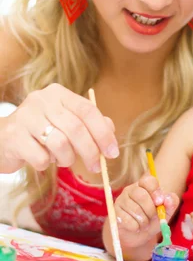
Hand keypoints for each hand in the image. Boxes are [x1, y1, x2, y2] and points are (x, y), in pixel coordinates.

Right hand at [0, 83, 118, 173]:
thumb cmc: (40, 131)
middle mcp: (41, 100)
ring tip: (63, 160)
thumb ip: (89, 124)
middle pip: (76, 128)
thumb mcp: (65, 123)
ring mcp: (25, 117)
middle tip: (96, 166)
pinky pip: (41, 157)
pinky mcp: (13, 136)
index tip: (113, 152)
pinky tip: (42, 159)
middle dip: (90, 151)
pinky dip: (47, 164)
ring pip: (59, 143)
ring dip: (67, 158)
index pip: (88, 110)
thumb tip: (111, 131)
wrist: (2, 138)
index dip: (103, 133)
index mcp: (59, 93)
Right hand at [115, 172, 178, 247]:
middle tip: (152, 217)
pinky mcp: (114, 213)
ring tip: (144, 223)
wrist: (139, 236)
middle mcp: (131, 190)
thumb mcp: (166, 211)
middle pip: (141, 195)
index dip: (155, 191)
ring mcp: (121, 200)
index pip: (148, 181)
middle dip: (150, 210)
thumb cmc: (153, 219)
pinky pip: (126, 220)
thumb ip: (171, 202)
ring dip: (143, 221)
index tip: (159, 202)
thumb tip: (167, 199)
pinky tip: (136, 227)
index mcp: (144, 186)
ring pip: (134, 209)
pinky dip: (135, 227)